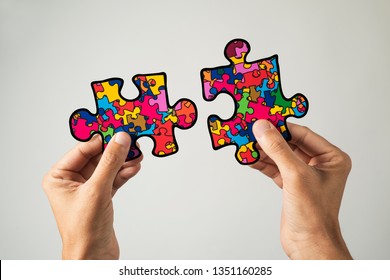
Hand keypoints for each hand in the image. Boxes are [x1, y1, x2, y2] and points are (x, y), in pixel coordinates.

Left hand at [42, 132, 141, 258]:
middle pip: (97, 158)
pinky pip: (113, 179)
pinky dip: (124, 173)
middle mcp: (71, 182)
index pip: (82, 150)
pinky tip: (134, 168)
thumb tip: (120, 139)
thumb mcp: (97, 189)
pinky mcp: (101, 197)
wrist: (94, 257)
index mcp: (59, 178)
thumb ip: (110, 162)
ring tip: (137, 156)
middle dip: (115, 152)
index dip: (101, 140)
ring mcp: (87, 190)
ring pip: (107, 168)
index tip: (118, 131)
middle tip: (132, 142)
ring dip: (123, 162)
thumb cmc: (84, 230)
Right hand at [251, 120, 351, 258]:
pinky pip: (275, 168)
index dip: (282, 126)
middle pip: (290, 143)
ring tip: (245, 143)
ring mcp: (304, 174)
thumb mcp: (295, 175)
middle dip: (270, 139)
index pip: (303, 134)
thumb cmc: (314, 214)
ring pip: (280, 156)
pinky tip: (249, 158)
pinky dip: (262, 163)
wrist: (308, 243)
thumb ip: (278, 149)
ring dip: (263, 151)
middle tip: (251, 130)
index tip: (263, 120)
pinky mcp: (291, 184)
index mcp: (332, 158)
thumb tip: (263, 128)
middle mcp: (319, 164)